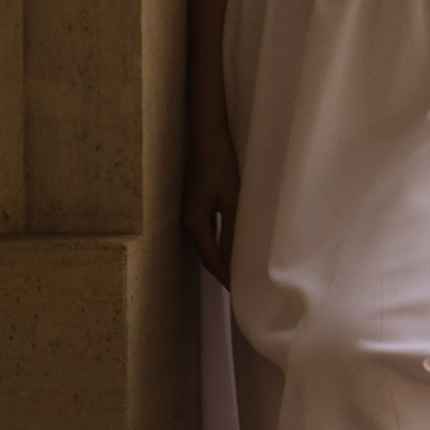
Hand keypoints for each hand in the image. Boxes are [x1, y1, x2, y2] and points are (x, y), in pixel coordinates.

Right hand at [183, 129, 238, 284]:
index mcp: (196, 223)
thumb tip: (235, 258)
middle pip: (205, 255)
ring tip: (238, 269)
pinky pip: (206, 233)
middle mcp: (189, 221)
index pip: (211, 259)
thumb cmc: (221, 165)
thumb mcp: (231, 199)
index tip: (238, 291)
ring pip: (205, 245)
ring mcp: (190, 213)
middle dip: (221, 271)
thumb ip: (232, 229)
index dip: (224, 276)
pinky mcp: (195, 205)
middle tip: (241, 284)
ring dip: (219, 258)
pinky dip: (217, 244)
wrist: (207, 137)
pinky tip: (229, 245)